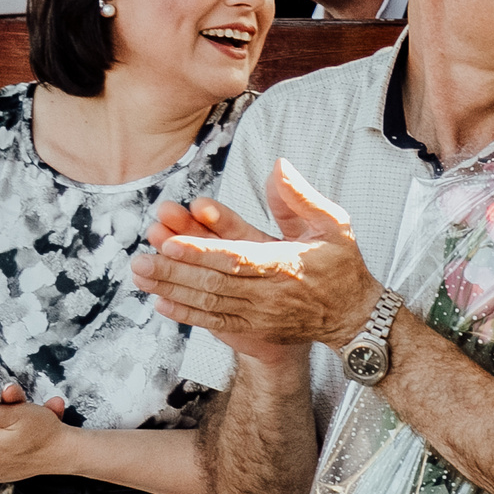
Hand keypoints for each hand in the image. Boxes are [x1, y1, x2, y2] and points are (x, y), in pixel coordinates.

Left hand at [129, 159, 380, 354]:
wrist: (354, 316)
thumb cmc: (342, 265)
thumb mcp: (335, 224)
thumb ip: (302, 197)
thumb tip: (278, 166)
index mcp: (286, 264)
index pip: (239, 258)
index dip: (203, 253)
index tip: (172, 243)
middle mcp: (271, 293)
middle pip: (216, 283)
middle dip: (175, 272)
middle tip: (139, 260)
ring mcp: (262, 314)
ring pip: (211, 304)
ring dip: (173, 291)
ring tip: (141, 276)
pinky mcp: (257, 328)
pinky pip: (217, 323)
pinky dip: (188, 315)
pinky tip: (161, 304)